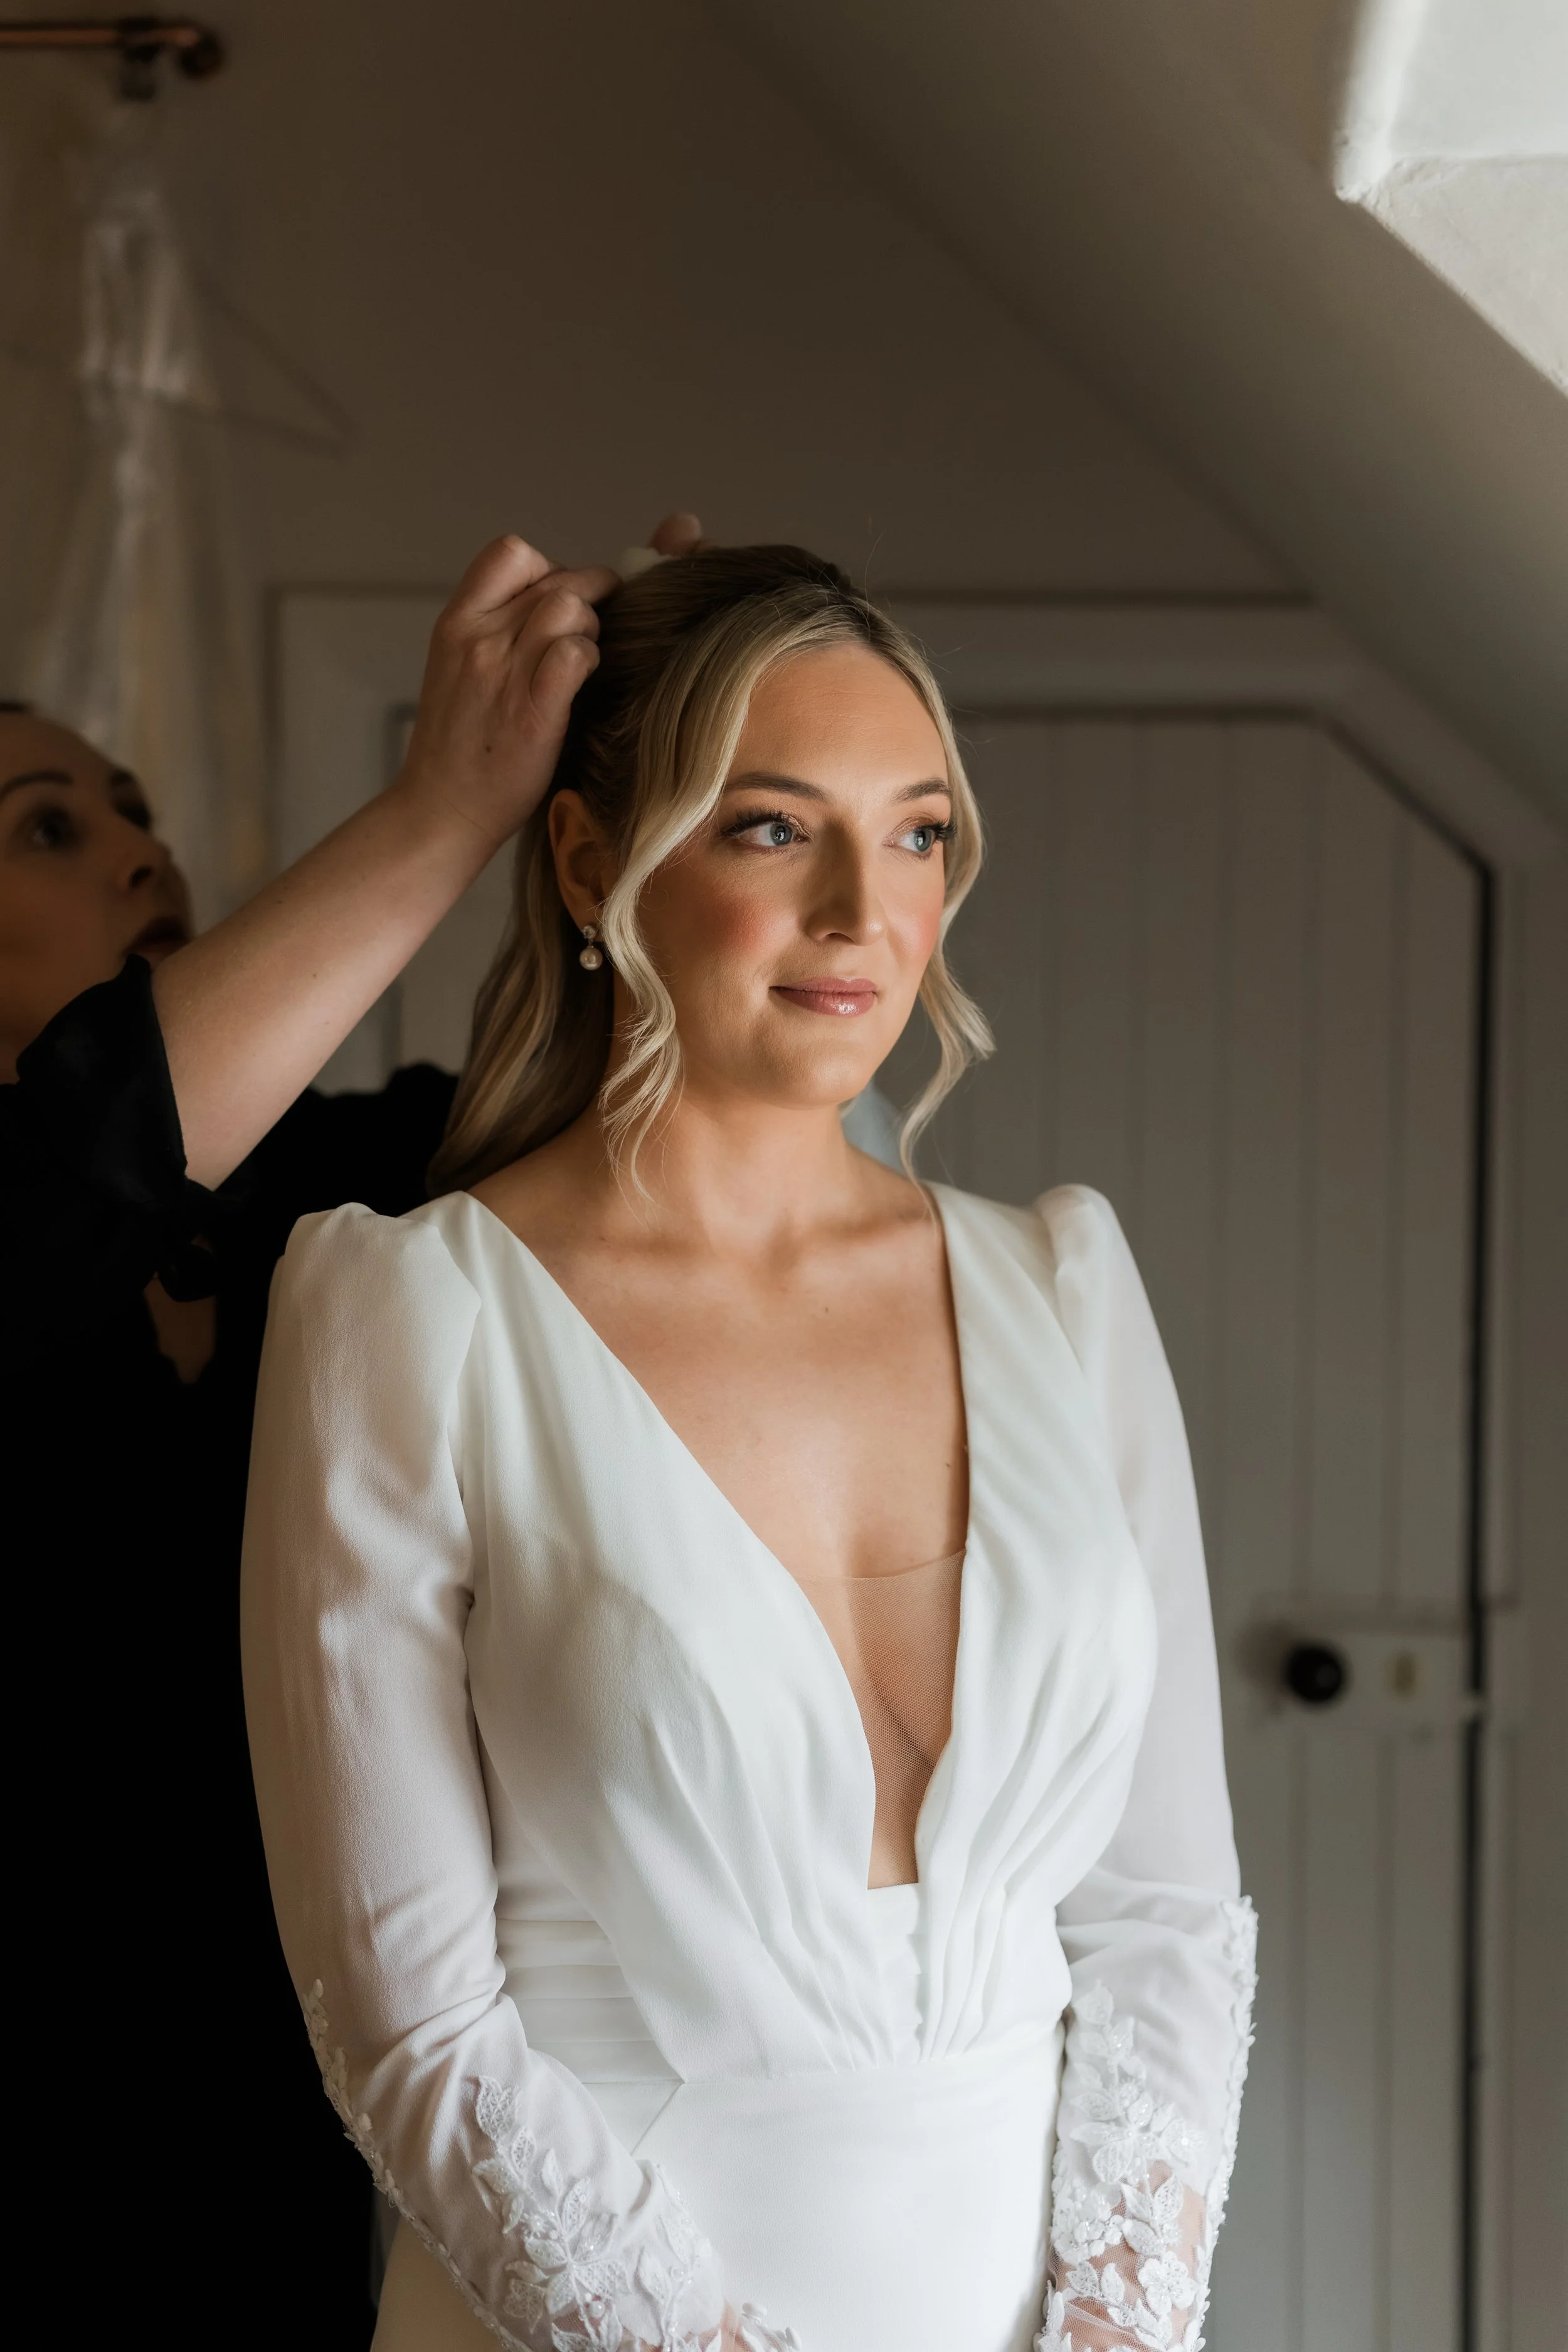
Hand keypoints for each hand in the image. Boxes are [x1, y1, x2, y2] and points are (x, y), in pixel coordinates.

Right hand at [396, 513, 706, 856]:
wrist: (439, 811)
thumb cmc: (457, 749)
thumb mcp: (458, 671)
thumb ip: (494, 633)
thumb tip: (549, 608)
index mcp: (457, 623)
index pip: (510, 553)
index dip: (549, 567)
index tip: (560, 600)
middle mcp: (478, 638)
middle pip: (554, 578)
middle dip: (589, 597)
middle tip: (595, 631)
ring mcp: (504, 672)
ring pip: (569, 606)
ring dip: (592, 628)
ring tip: (588, 658)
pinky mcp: (533, 711)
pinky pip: (575, 654)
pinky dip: (590, 660)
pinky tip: (584, 684)